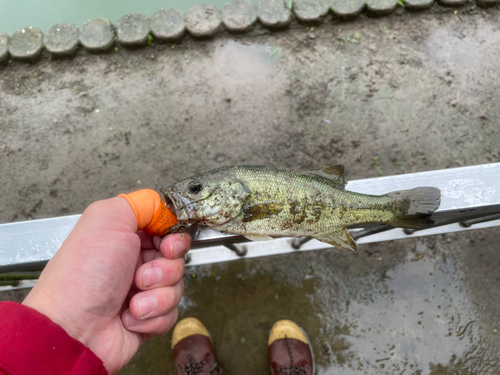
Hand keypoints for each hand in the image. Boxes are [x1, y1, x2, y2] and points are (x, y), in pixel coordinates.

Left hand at [23, 197, 190, 373]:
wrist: (73, 329)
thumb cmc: (83, 276)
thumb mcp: (107, 219)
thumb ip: (142, 203)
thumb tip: (166, 208)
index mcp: (126, 236)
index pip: (167, 229)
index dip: (173, 237)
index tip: (167, 245)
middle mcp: (135, 261)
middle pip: (177, 257)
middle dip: (164, 268)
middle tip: (141, 275)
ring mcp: (143, 290)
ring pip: (177, 286)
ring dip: (157, 294)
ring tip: (132, 301)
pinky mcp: (148, 317)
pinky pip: (172, 312)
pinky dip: (153, 315)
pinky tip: (130, 318)